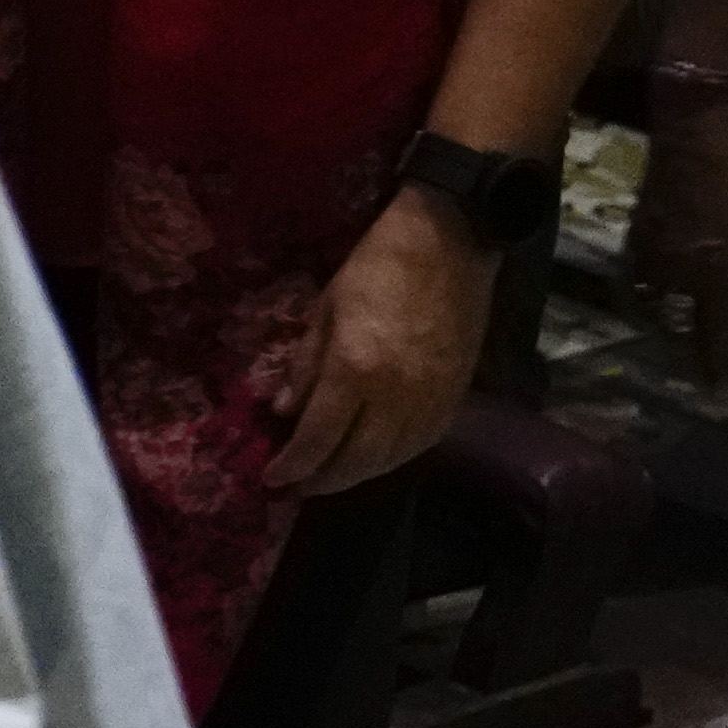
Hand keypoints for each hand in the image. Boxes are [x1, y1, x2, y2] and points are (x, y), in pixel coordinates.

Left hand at [274, 191, 490, 495]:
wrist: (451, 242)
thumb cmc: (378, 265)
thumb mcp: (326, 308)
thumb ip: (305, 366)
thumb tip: (284, 412)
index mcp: (355, 369)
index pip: (318, 438)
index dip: (293, 465)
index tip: (272, 477)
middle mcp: (394, 396)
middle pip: (356, 461)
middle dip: (323, 480)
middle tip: (300, 486)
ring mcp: (429, 400)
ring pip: (391, 460)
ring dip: (358, 475)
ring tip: (332, 477)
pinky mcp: (456, 397)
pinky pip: (422, 444)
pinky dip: (394, 459)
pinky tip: (375, 458)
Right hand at [629, 88, 727, 392]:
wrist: (695, 122)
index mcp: (714, 273)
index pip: (719, 339)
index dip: (727, 372)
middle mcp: (676, 275)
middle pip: (678, 333)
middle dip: (691, 360)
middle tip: (705, 379)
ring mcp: (649, 256)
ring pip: (653, 311)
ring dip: (667, 332)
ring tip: (681, 345)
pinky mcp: (635, 237)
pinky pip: (639, 285)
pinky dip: (650, 302)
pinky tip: (660, 302)